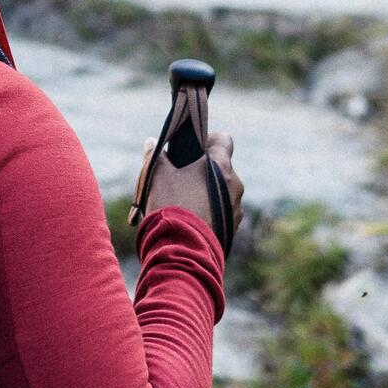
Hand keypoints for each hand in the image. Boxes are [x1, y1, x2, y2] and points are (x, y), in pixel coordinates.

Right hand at [133, 130, 244, 250]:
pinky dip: (211, 211)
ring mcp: (236, 208)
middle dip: (203, 169)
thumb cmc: (171, 205)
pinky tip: (192, 217)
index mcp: (220, 166)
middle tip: (182, 176)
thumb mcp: (157, 176)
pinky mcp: (232, 227)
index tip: (194, 148)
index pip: (223, 140)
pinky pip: (223, 211)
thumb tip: (151, 142)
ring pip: (223, 191)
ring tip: (186, 201)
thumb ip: (155, 155)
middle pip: (221, 167)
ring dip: (208, 192)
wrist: (182, 248)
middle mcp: (234, 185)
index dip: (209, 139)